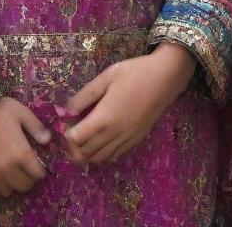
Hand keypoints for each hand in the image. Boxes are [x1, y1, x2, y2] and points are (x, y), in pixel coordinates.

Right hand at [0, 98, 49, 199]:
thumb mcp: (22, 112)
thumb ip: (36, 127)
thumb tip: (48, 140)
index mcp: (20, 153)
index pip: (37, 174)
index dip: (40, 172)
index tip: (39, 168)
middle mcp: (6, 169)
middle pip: (23, 186)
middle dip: (28, 180)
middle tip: (25, 171)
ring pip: (7, 192)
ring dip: (11, 185)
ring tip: (10, 173)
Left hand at [64, 42, 194, 164]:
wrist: (165, 78)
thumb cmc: (135, 73)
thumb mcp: (107, 76)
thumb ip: (85, 95)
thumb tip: (66, 110)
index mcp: (104, 118)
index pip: (75, 139)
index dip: (66, 133)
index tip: (67, 121)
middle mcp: (114, 134)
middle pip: (84, 154)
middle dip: (72, 146)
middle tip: (71, 131)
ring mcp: (125, 140)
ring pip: (98, 159)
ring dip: (86, 153)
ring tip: (83, 138)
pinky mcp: (135, 141)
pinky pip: (113, 157)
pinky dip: (101, 154)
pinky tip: (101, 140)